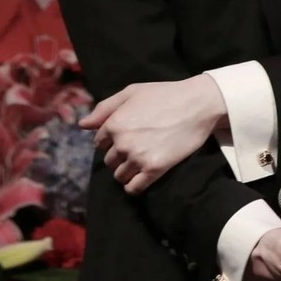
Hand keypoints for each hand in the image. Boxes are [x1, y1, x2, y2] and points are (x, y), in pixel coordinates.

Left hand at [78, 76, 226, 193]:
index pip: (100, 142)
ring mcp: (138, 157)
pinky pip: (133, 188)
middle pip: (109, 161)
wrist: (197, 104)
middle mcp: (122, 143)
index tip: (126, 136)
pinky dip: (134, 186)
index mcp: (115, 123)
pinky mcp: (155, 169)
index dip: (111, 140)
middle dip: (119, 156)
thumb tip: (82, 125)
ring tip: (141, 161)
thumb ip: (105, 108)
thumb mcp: (132, 92)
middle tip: (137, 147)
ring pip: (120, 175)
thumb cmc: (164, 94)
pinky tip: (142, 177)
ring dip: (127, 171)